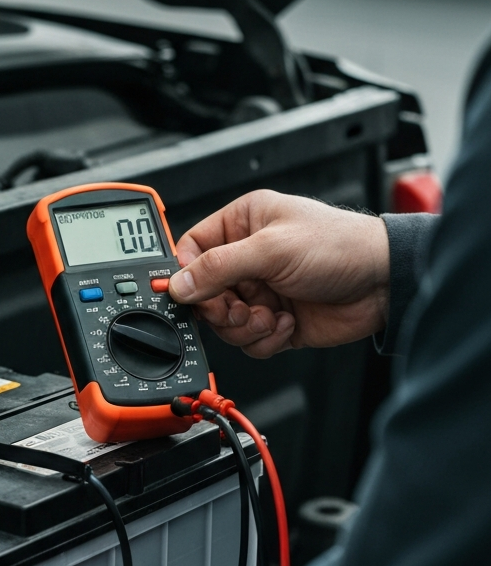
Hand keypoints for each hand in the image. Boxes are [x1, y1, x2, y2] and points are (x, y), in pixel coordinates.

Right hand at [167, 190, 389, 357]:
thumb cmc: (341, 246)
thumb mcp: (271, 249)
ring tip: (269, 316)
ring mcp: (260, 291)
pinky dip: (263, 339)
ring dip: (244, 327)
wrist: (385, 283)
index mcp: (241, 224)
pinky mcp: (273, 320)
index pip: (190, 250)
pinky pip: (247, 341)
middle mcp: (247, 257)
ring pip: (223, 322)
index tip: (190, 295)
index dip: (186, 276)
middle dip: (220, 309)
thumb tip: (179, 284)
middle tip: (238, 309)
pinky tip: (286, 323)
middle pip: (203, 293)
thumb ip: (219, 266)